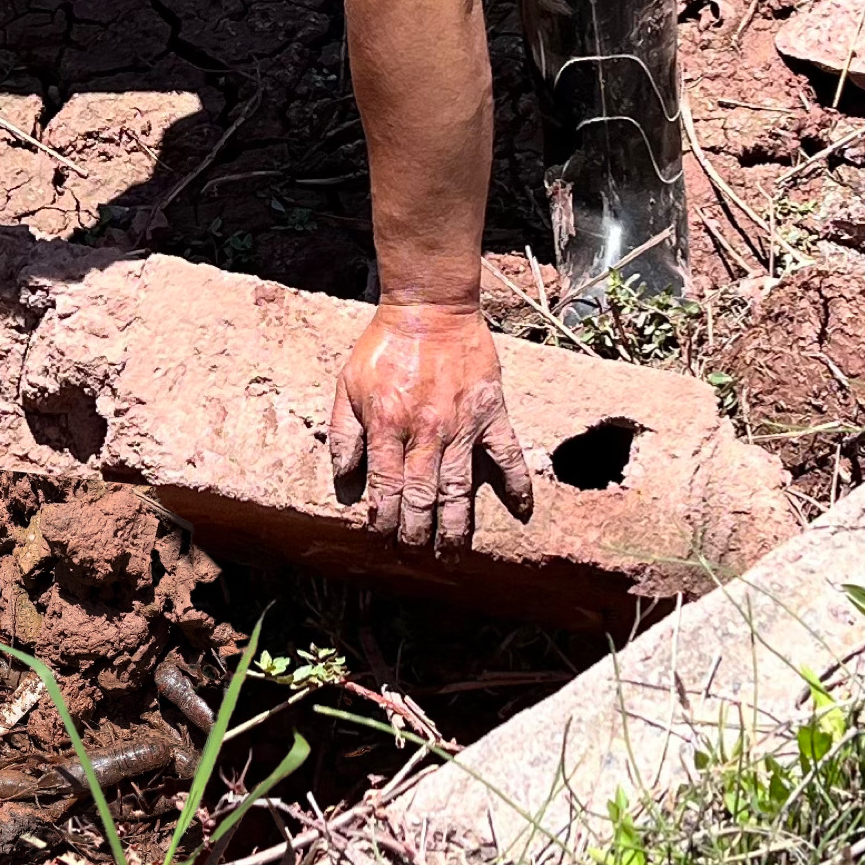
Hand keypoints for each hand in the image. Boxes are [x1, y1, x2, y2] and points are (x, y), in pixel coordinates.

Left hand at [328, 299, 531, 552]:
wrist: (430, 307)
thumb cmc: (384, 347)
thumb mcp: (347, 385)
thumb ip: (344, 434)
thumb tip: (344, 481)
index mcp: (387, 425)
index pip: (385, 488)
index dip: (382, 520)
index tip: (382, 539)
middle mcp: (426, 431)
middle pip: (421, 497)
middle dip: (416, 534)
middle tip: (414, 557)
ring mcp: (463, 425)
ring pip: (460, 488)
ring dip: (456, 527)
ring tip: (452, 554)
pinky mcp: (492, 413)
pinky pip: (509, 455)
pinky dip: (517, 484)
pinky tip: (521, 512)